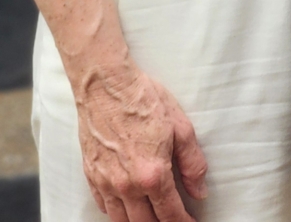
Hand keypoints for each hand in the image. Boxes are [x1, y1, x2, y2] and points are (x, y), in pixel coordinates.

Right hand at [74, 57, 207, 221]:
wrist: (105, 82)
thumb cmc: (141, 98)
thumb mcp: (180, 126)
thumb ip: (193, 163)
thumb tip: (199, 190)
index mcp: (152, 175)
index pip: (170, 214)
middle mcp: (127, 185)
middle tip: (172, 219)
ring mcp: (106, 182)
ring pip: (122, 221)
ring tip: (150, 216)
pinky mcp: (91, 174)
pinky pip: (103, 206)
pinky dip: (116, 211)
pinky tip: (125, 205)